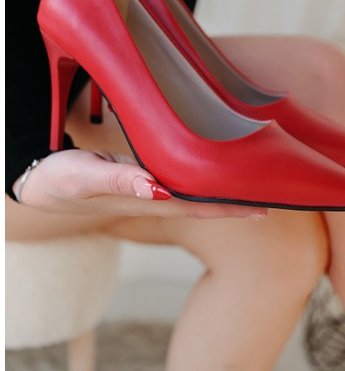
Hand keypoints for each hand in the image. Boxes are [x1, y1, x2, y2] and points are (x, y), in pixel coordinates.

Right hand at [13, 149, 267, 219]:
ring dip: (224, 187)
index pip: (200, 207)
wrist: (41, 181)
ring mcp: (150, 187)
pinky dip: (202, 174)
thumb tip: (156, 189)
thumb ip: (118, 182)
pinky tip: (212, 166)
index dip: (232, 208)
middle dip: (238, 200)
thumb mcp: (85, 178)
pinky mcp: (143, 174)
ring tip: (253, 178)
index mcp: (148, 199)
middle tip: (273, 191)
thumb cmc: (62, 180)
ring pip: (196, 191)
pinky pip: (181, 177)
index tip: (264, 206)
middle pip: (206, 202)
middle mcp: (155, 196)